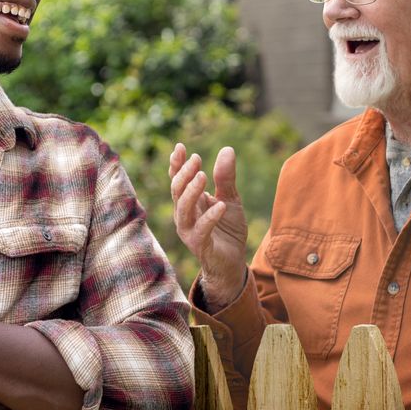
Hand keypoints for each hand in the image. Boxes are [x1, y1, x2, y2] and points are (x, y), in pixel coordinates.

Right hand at [169, 143, 248, 309]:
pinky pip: (201, 230)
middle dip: (184, 174)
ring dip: (191, 191)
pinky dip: (209, 217)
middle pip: (177, 191)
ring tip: (203, 176)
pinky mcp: (200, 245)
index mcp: (189, 202)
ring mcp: (189, 230)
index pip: (178, 180)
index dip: (177, 164)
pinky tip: (219, 204)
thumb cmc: (227, 229)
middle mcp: (184, 215)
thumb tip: (227, 149)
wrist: (233, 262)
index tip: (180, 147)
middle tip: (196, 159)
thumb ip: (226, 178)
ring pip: (183, 209)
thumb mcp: (230, 199)